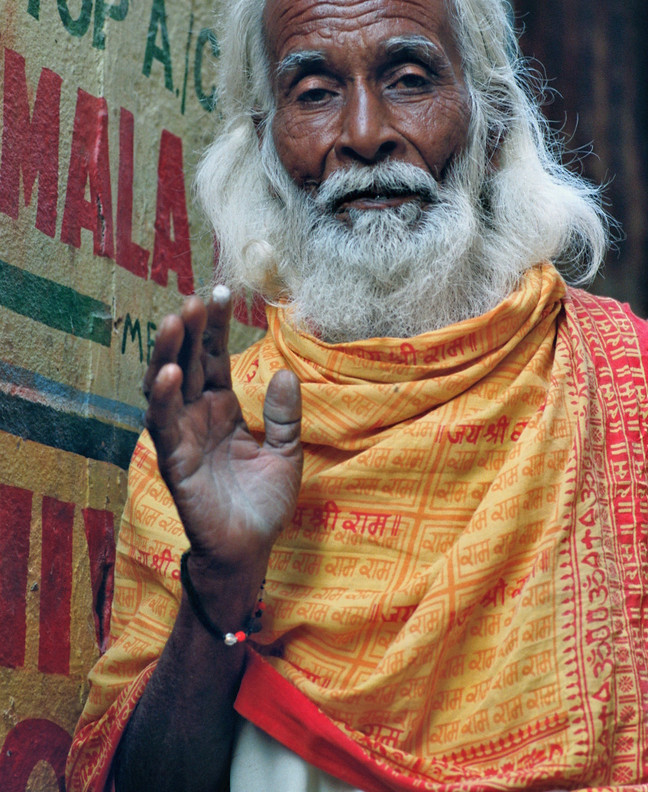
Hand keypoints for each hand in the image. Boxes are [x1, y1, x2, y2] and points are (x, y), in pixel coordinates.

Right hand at [143, 288, 301, 587]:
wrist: (250, 551)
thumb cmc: (262, 503)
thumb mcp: (286, 453)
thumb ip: (285, 416)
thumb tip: (288, 373)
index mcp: (222, 409)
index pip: (213, 357)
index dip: (215, 326)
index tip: (221, 290)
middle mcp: (197, 416)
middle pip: (188, 362)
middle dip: (189, 330)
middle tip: (196, 298)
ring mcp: (182, 437)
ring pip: (167, 386)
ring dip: (168, 353)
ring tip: (175, 320)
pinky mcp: (174, 462)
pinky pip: (164, 426)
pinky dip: (164, 399)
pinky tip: (169, 374)